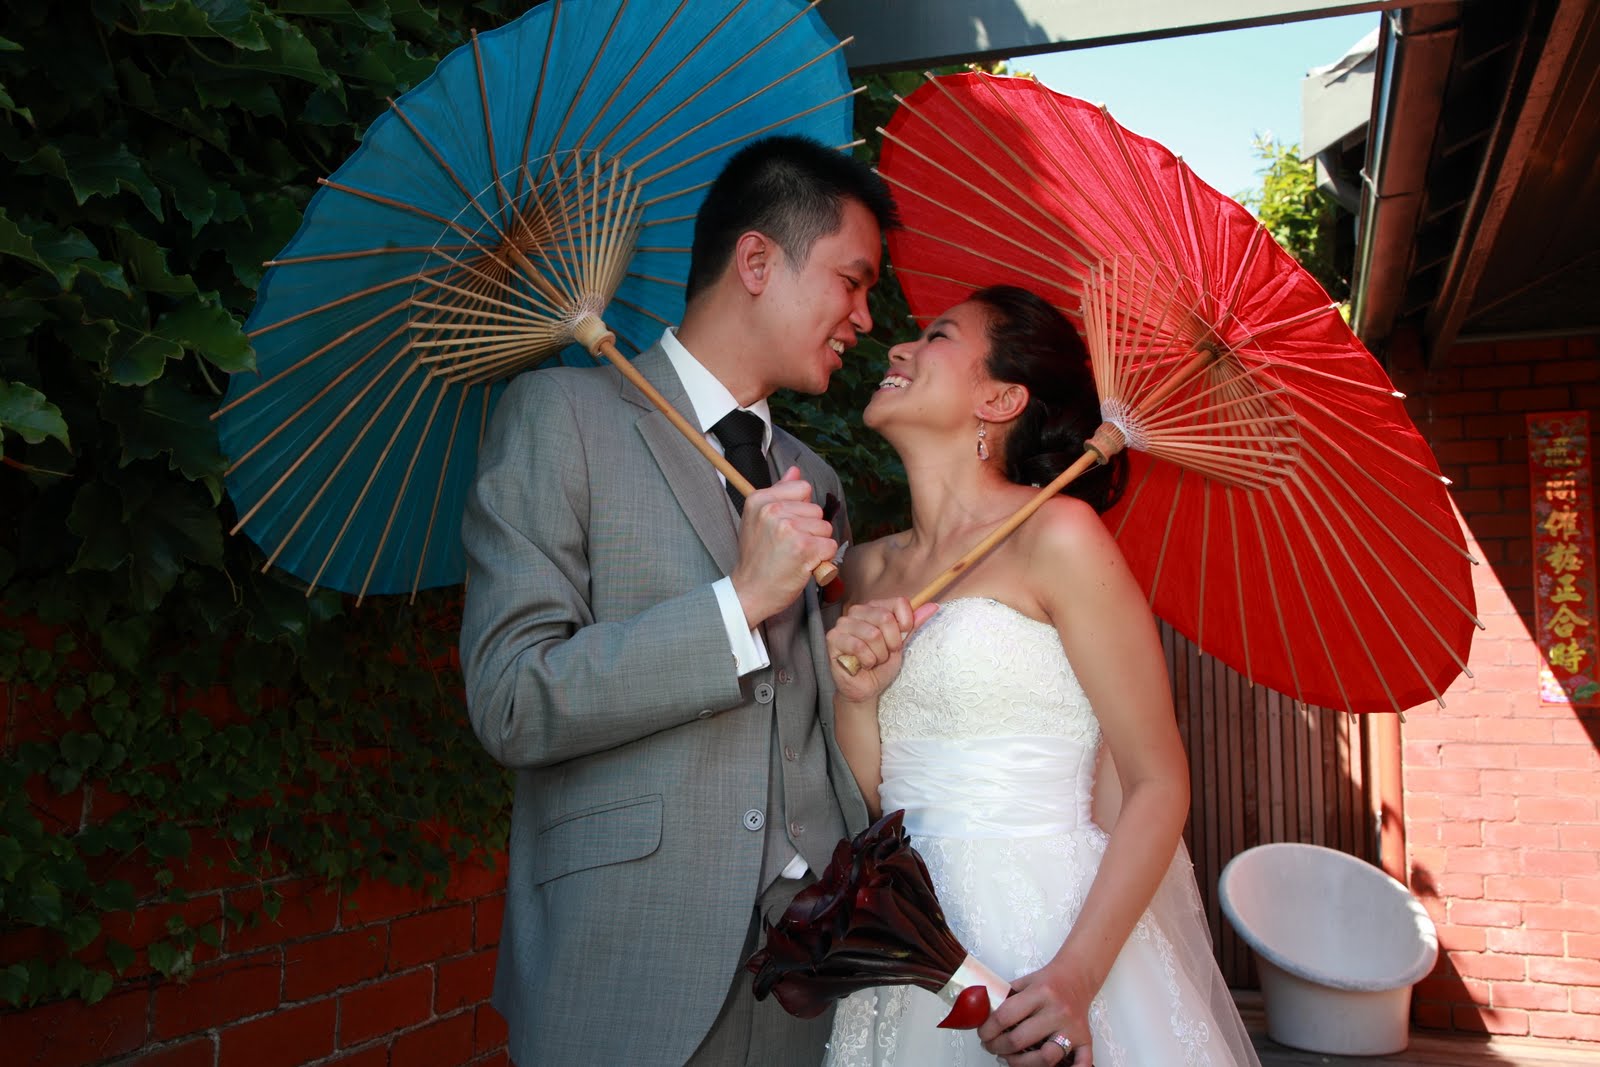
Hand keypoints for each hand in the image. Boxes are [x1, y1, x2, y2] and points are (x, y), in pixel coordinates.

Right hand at [731, 467, 837, 627]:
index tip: (788, 526)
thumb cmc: (757, 558)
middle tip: (789, 546)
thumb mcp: (759, 519)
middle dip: (810, 529)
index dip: (802, 509)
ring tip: (795, 556)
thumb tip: (795, 470)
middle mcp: (773, 510)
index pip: (803, 488)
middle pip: (816, 510)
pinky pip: (829, 546)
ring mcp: (788, 528)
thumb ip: (779, 492)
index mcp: (760, 499)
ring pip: (825, 527)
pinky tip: (803, 565)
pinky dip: (822, 559)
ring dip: (817, 544)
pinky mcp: (803, 547)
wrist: (750, 591)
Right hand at [825, 598, 938, 701]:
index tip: (901, 641)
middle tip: (885, 654)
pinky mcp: (833, 638)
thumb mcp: (901, 644)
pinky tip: (862, 665)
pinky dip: (867, 661)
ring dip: (878, 655)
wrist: (866, 688)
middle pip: (885, 618)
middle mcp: (857, 611)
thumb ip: (913, 625)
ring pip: (873, 634)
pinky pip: (858, 646)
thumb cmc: (881, 665)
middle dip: (891, 643)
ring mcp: (843, 624)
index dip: (906, 624)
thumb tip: (933, 606)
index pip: (898, 603)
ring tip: (873, 660)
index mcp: (874, 608)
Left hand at [977, 963, 1095, 1066]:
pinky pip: (1082, 1062)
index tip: (981, 1034)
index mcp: (1040, 992)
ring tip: (1009, 1058)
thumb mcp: (1023, 982)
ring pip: (1046, 1057)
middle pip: (1020, 1040)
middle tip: (991, 1046)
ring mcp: (1072, 1028)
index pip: (1005, 1016)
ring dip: (1021, 1063)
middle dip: (997, 1047)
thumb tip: (980, 1016)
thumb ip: (1004, 998)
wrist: (1078, 976)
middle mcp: (1057, 1011)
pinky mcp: (1085, 1039)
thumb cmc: (1048, 981)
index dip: (987, 1029)